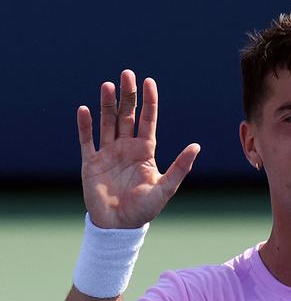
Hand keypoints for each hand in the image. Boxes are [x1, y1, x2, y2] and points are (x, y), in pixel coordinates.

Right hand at [77, 70, 199, 228]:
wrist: (119, 226)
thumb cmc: (145, 209)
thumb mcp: (166, 187)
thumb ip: (180, 166)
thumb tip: (196, 146)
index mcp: (145, 150)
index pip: (148, 120)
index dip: (149, 101)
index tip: (149, 81)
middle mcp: (126, 147)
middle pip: (127, 115)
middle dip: (127, 95)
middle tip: (126, 74)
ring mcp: (108, 153)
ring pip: (107, 122)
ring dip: (107, 104)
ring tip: (107, 85)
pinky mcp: (91, 162)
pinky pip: (87, 140)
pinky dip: (85, 125)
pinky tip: (85, 109)